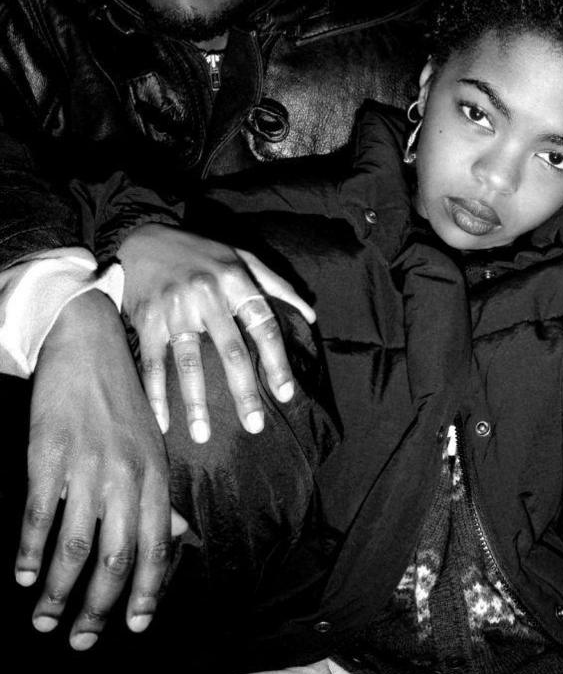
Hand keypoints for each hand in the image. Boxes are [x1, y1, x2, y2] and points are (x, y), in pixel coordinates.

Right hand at [17, 290, 183, 648]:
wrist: (91, 345)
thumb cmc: (123, 403)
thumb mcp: (153, 446)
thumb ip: (160, 496)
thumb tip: (178, 539)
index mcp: (156, 474)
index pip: (157, 545)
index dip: (148, 590)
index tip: (136, 626)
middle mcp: (128, 474)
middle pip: (118, 557)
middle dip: (99, 607)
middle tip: (79, 640)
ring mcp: (88, 464)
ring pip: (77, 544)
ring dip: (58, 590)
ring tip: (44, 619)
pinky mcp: (49, 453)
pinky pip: (39, 513)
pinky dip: (29, 550)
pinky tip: (21, 574)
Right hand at [119, 223, 315, 441]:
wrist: (142, 237)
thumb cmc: (201, 252)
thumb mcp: (242, 257)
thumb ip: (277, 285)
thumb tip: (310, 314)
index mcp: (236, 279)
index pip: (264, 325)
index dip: (277, 361)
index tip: (286, 393)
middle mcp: (207, 294)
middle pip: (231, 351)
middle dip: (244, 392)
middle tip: (254, 426)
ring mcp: (174, 308)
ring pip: (189, 362)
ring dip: (196, 402)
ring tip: (204, 436)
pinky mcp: (146, 319)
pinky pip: (153, 363)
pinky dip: (156, 395)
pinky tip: (163, 422)